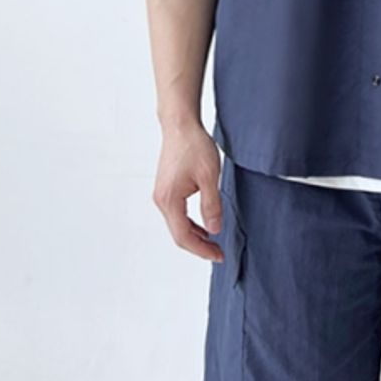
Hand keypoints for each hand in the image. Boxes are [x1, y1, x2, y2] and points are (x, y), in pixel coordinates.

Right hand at [152, 121, 223, 261]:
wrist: (181, 126)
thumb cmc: (194, 146)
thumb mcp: (210, 176)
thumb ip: (211, 205)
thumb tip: (214, 230)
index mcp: (169, 200)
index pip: (183, 236)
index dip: (202, 249)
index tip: (218, 255)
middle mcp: (161, 200)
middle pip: (178, 234)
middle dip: (199, 246)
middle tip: (218, 253)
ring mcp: (162, 195)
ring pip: (177, 225)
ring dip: (195, 236)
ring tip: (213, 242)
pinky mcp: (167, 189)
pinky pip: (177, 214)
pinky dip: (190, 224)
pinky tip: (204, 225)